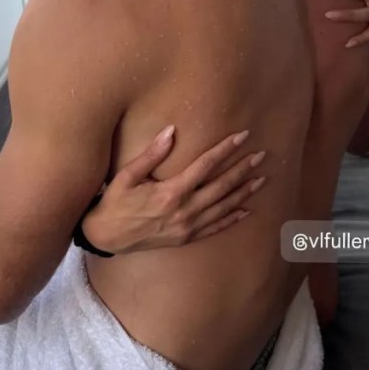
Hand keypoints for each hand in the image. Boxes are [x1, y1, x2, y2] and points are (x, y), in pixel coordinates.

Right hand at [81, 126, 266, 253]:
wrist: (106, 237)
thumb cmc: (115, 203)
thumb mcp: (127, 175)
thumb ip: (152, 154)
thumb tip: (171, 131)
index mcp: (171, 192)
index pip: (205, 165)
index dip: (225, 149)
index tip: (241, 137)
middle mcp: (184, 210)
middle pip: (221, 186)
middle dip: (242, 169)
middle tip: (261, 155)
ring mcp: (187, 227)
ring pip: (223, 207)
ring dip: (243, 192)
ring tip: (261, 179)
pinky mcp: (186, 238)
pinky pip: (215, 228)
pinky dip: (232, 218)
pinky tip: (246, 210)